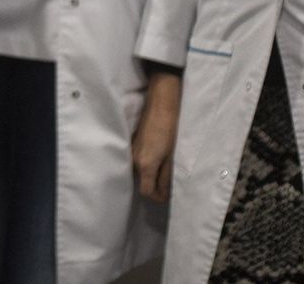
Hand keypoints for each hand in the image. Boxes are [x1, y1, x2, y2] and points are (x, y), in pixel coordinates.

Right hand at [133, 69, 180, 202]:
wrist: (160, 106)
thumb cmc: (170, 130)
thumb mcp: (171, 157)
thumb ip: (166, 177)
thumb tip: (165, 192)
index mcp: (145, 166)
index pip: (147, 191)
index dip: (157, 197)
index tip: (167, 195)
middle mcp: (134, 161)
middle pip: (142, 183)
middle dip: (154, 187)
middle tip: (168, 183)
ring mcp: (131, 152)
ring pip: (139, 173)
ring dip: (150, 175)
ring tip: (164, 170)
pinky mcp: (132, 145)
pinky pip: (137, 163)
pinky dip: (146, 166)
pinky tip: (156, 159)